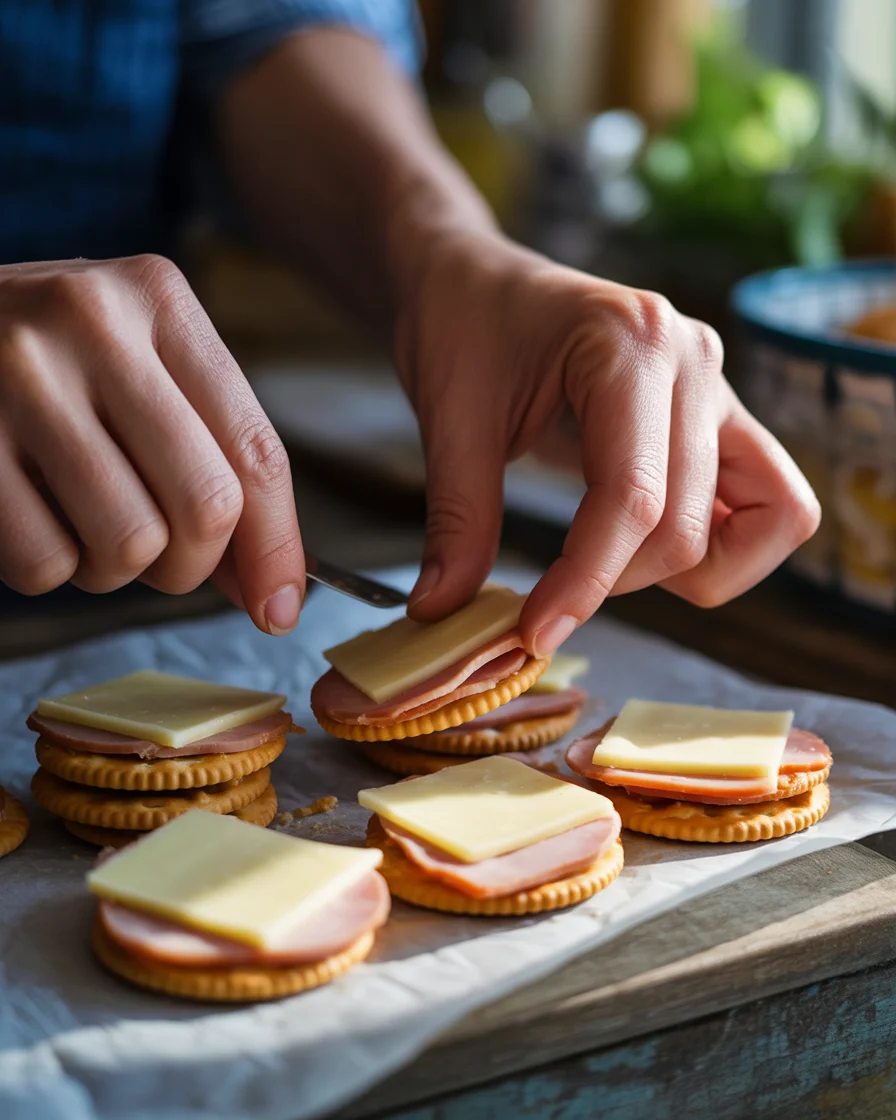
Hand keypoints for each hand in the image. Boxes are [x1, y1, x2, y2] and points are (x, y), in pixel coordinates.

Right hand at [0, 256, 303, 631]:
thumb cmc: (56, 362)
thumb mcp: (141, 372)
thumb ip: (213, 461)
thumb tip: (272, 591)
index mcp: (158, 300)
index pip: (255, 449)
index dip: (277, 546)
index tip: (279, 607)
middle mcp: (93, 324)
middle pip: (206, 504)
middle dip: (194, 564)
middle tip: (164, 559)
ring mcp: (19, 377)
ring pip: (129, 543)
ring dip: (118, 569)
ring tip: (87, 524)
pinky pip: (46, 563)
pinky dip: (51, 568)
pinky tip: (33, 516)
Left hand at [397, 232, 819, 654]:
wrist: (473, 281)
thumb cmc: (461, 330)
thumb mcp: (449, 420)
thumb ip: (458, 520)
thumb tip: (442, 612)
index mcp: (630, 345)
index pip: (633, 498)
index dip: (583, 582)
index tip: (533, 632)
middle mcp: (694, 361)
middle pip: (689, 524)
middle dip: (617, 581)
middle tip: (548, 593)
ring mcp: (719, 385)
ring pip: (765, 518)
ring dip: (689, 569)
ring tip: (607, 563)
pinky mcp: (721, 415)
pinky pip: (773, 502)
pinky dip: (724, 544)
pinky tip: (647, 545)